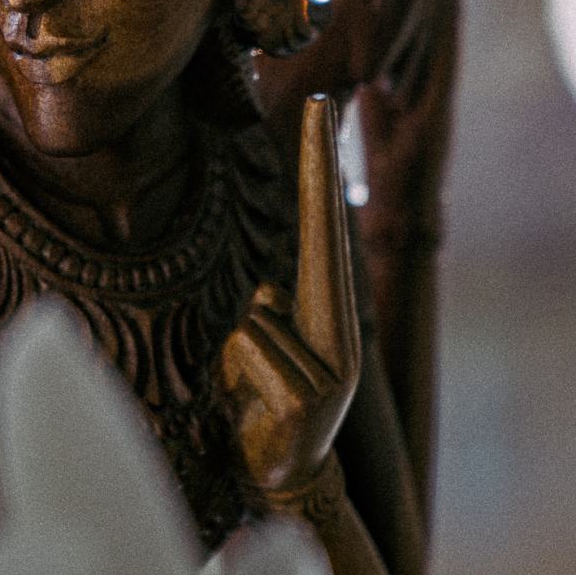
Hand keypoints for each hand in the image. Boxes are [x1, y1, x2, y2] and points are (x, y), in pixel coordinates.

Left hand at [221, 95, 360, 498]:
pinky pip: (251, 350)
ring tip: (253, 392)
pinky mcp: (314, 395)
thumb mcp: (256, 349)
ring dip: (237, 354)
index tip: (320, 109)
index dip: (318, 170)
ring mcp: (333, 364)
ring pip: (255, 317)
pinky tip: (258, 408)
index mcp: (321, 310)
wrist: (281, 476)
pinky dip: (239, 376)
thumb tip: (264, 296)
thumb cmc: (261, 404)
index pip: (320, 227)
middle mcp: (338, 328)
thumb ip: (265, 316)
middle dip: (318, 165)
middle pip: (322, 236)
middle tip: (321, 98)